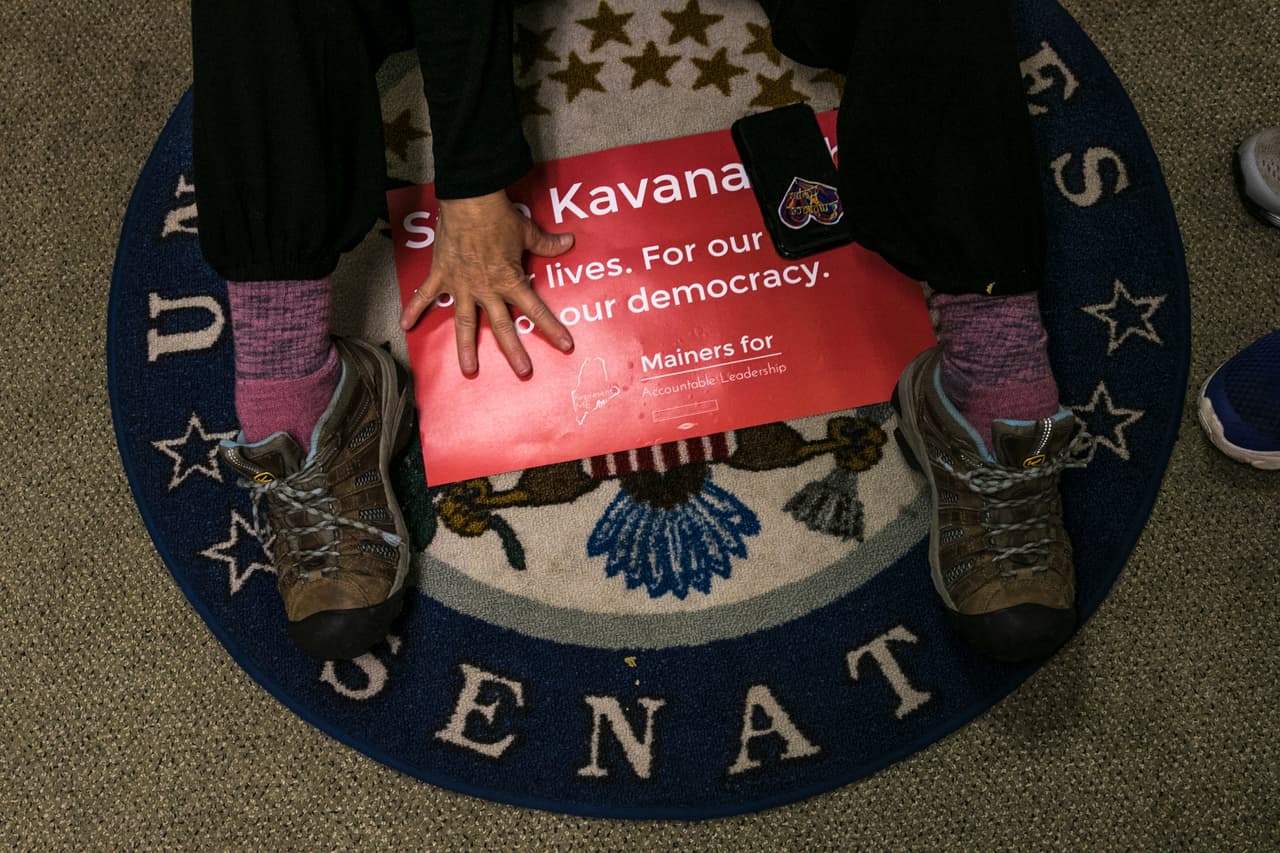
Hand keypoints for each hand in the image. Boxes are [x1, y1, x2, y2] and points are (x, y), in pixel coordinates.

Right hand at [399, 190, 574, 376]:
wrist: (470, 201)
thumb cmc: (499, 216)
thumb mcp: (528, 232)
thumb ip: (547, 243)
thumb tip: (568, 242)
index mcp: (510, 281)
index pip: (536, 310)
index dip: (553, 329)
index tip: (565, 346)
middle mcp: (486, 289)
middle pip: (502, 327)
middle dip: (514, 351)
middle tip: (523, 371)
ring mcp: (462, 285)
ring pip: (465, 323)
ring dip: (466, 348)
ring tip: (468, 369)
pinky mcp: (441, 275)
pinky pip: (426, 296)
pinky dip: (414, 310)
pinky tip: (405, 326)